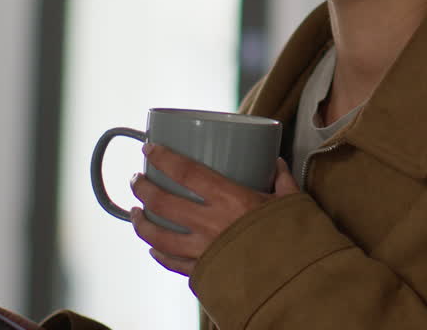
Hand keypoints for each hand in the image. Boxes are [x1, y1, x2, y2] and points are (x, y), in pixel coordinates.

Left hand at [129, 146, 299, 275]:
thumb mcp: (290, 202)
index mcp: (229, 199)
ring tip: (134, 212)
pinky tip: (153, 249)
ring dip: (141, 223)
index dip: (164, 158)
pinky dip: (159, 255)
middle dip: (143, 188)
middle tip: (136, 179)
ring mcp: (203, 250)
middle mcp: (209, 223)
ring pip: (158, 236)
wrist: (292, 278)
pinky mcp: (205, 271)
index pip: (186, 172)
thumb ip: (282, 180)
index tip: (149, 148)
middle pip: (163, 203)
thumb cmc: (292, 237)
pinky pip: (173, 263)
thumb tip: (278, 164)